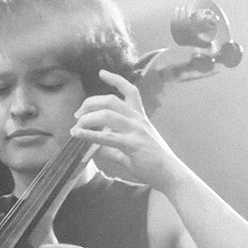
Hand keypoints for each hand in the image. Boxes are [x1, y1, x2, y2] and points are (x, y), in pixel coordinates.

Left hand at [73, 70, 185, 189]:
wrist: (171, 174)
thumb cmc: (154, 163)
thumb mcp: (132, 150)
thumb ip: (113, 147)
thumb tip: (94, 148)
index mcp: (140, 117)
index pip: (130, 91)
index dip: (115, 79)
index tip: (101, 73)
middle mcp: (138, 120)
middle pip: (111, 100)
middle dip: (90, 103)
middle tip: (78, 115)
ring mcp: (136, 131)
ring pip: (107, 115)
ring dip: (87, 118)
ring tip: (76, 126)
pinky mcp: (133, 145)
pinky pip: (107, 137)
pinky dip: (89, 134)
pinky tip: (78, 134)